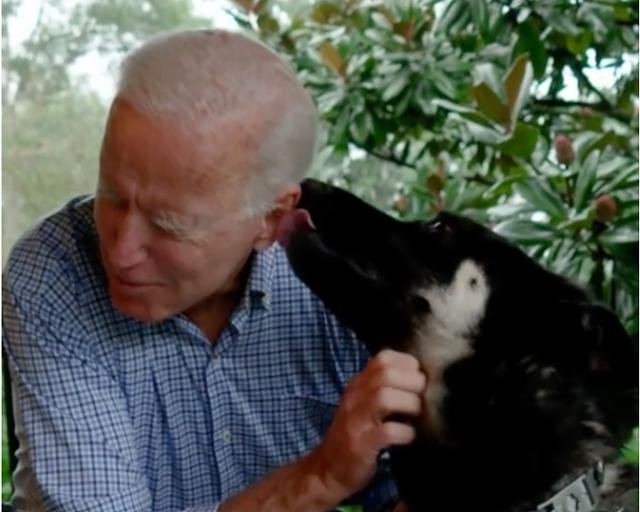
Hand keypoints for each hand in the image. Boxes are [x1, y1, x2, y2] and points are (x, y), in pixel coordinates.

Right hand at [310, 349, 426, 501]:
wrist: (327, 469)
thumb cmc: (354, 435)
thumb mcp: (363, 405)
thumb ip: (383, 389)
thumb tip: (421, 379)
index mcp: (358, 384)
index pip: (383, 358)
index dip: (408, 364)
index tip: (419, 379)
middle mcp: (354, 397)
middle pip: (386, 373)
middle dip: (413, 382)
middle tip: (423, 397)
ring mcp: (355, 420)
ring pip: (384, 397)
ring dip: (410, 404)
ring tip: (417, 415)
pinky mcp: (360, 445)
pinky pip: (386, 431)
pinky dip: (404, 432)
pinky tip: (409, 436)